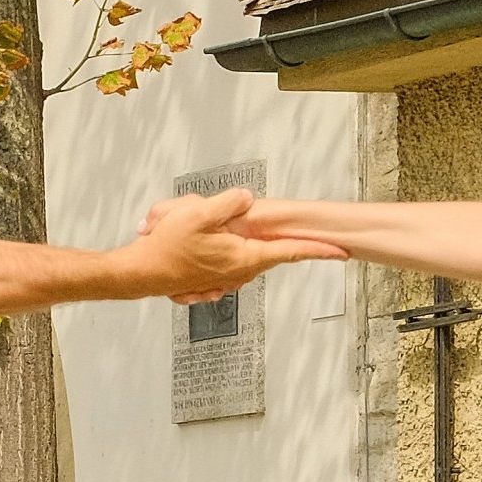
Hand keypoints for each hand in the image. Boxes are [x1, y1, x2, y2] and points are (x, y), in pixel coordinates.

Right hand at [119, 188, 343, 303]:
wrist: (139, 272)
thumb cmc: (166, 246)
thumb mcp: (198, 212)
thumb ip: (230, 202)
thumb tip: (248, 199)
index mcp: (244, 257)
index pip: (290, 252)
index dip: (318, 250)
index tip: (341, 252)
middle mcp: (239, 273)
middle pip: (264, 250)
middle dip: (255, 231)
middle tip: (240, 221)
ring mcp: (224, 280)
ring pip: (240, 253)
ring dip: (227, 238)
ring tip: (195, 228)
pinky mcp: (210, 282)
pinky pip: (221, 262)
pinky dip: (212, 250)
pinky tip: (193, 243)